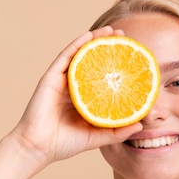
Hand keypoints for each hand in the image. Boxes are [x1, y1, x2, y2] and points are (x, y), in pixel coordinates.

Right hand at [10, 26, 142, 166]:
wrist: (38, 148)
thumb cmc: (64, 143)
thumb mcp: (97, 136)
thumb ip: (117, 131)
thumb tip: (140, 124)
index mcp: (84, 97)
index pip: (101, 75)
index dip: (115, 63)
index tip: (131, 55)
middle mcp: (73, 85)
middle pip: (92, 60)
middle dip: (108, 46)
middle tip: (124, 36)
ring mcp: (61, 80)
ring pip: (80, 54)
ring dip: (94, 39)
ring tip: (111, 30)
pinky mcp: (50, 77)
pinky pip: (65, 56)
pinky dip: (77, 44)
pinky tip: (89, 36)